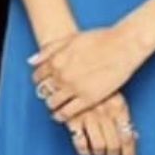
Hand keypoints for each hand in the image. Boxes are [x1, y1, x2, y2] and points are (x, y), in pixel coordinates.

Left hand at [30, 26, 144, 123]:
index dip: (40, 80)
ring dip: (52, 104)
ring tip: (56, 105)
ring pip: (53, 103)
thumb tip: (31, 61)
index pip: (38, 76)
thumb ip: (49, 50)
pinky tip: (61, 115)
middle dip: (45, 92)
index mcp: (56, 60)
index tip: (44, 82)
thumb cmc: (98, 39)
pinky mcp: (88, 99)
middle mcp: (61, 75)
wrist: (122, 46)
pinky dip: (61, 115)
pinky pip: (67, 112)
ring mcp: (74, 88)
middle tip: (50, 94)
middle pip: (44, 90)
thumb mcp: (69, 39)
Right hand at [65, 93, 137, 154]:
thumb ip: (122, 116)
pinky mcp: (72, 119)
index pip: (127, 137)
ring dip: (100, 154)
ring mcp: (88, 116)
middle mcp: (105, 113)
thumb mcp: (114, 95)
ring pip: (98, 146)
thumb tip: (133, 137)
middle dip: (113, 154)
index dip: (129, 154)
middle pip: (114, 144)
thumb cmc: (95, 86)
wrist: (73, 73)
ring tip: (99, 153)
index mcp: (118, 107)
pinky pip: (80, 142)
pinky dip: (84, 151)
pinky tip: (86, 151)